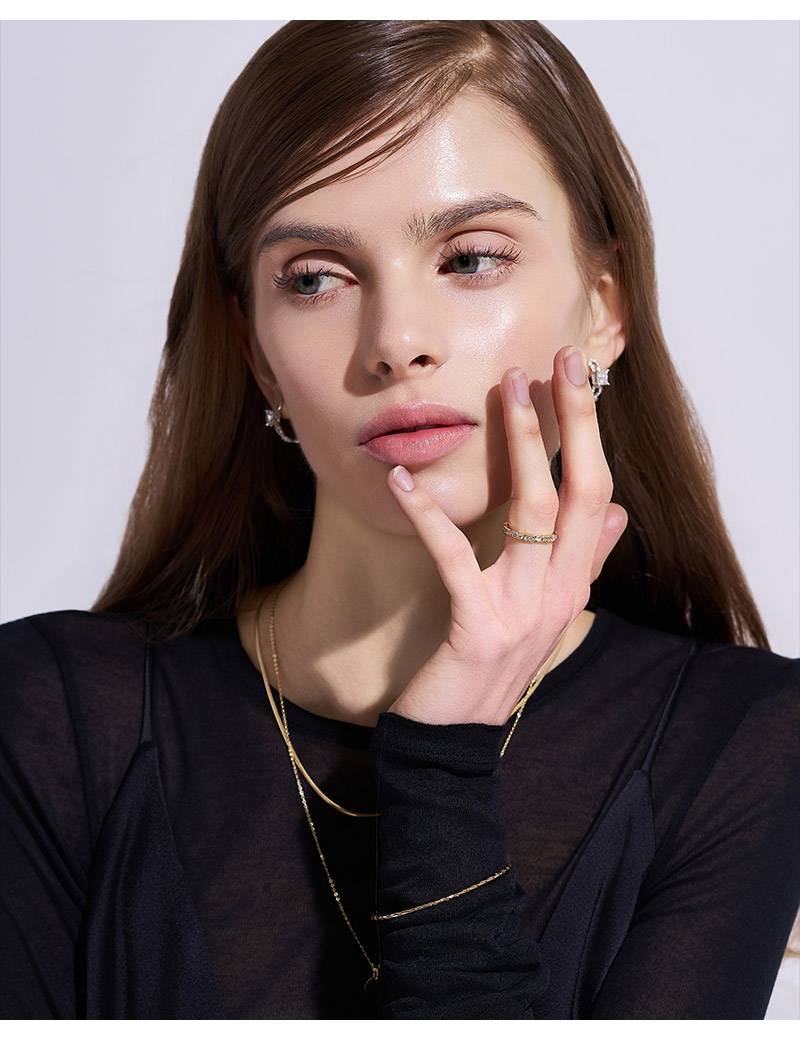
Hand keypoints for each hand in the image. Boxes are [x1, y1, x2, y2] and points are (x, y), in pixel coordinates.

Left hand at [386, 345, 626, 726]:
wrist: (456, 739)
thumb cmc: (489, 665)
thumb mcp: (543, 612)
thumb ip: (581, 563)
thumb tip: (617, 514)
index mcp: (572, 583)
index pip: (598, 496)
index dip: (592, 436)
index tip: (579, 377)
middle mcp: (560, 592)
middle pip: (578, 493)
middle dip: (572, 423)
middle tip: (556, 361)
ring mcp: (523, 610)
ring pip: (531, 513)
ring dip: (521, 447)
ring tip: (505, 393)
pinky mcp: (478, 626)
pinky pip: (455, 558)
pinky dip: (430, 516)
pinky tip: (402, 480)